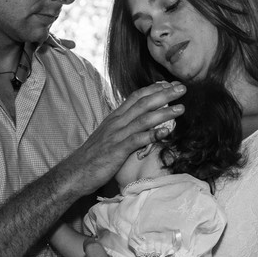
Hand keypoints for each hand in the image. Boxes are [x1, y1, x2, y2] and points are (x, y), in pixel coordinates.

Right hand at [60, 82, 184, 195]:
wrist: (75, 172)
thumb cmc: (93, 156)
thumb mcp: (108, 136)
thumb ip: (123, 127)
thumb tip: (138, 123)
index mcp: (115, 117)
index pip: (136, 97)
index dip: (154, 88)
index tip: (170, 83)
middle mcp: (116, 122)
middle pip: (143, 103)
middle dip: (164, 94)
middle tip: (182, 88)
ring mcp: (117, 135)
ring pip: (143, 119)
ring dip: (164, 112)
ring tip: (181, 108)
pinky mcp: (117, 150)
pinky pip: (137, 140)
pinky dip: (152, 134)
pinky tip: (166, 131)